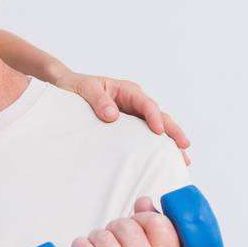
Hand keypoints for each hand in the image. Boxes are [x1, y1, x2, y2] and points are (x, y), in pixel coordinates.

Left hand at [53, 72, 191, 164]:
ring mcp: (132, 116)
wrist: (63, 89)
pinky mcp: (126, 128)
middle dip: (172, 131)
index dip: (154, 117)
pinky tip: (162, 159)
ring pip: (155, 128)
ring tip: (182, 158)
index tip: (159, 131)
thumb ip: (98, 100)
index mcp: (126, 91)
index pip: (146, 104)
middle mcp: (133, 103)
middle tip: (184, 146)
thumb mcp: (84, 89)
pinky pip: (143, 136)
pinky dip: (154, 146)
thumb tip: (112, 115)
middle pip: (158, 117)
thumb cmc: (73, 87)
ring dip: (169, 142)